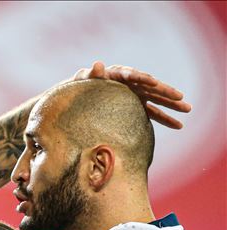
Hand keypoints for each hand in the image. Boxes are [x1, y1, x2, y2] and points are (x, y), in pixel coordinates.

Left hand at [70, 61, 190, 128]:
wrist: (81, 97)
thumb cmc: (81, 86)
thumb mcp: (83, 80)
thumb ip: (89, 74)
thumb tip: (97, 64)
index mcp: (119, 74)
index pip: (133, 75)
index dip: (142, 78)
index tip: (153, 82)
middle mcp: (132, 83)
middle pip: (151, 87)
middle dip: (166, 92)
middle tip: (180, 97)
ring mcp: (137, 95)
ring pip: (157, 100)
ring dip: (172, 106)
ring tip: (188, 109)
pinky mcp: (137, 107)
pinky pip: (153, 114)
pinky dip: (165, 119)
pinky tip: (179, 125)